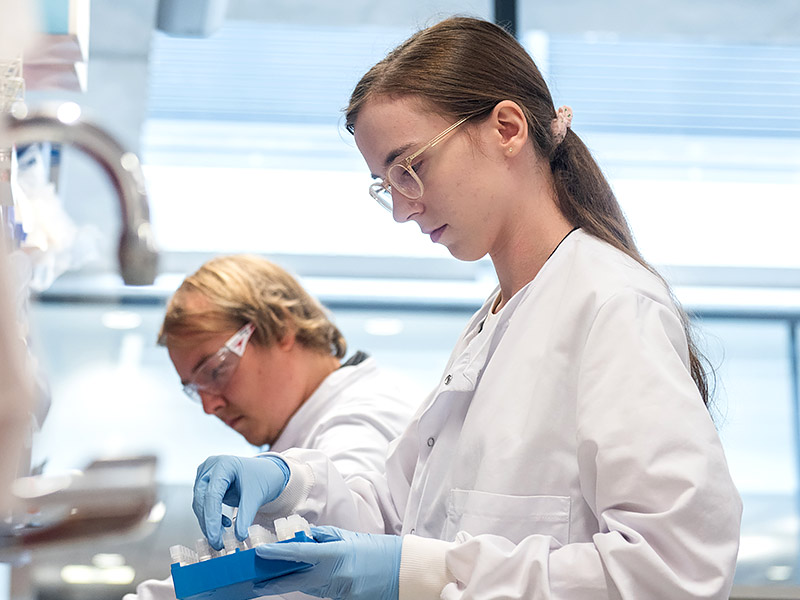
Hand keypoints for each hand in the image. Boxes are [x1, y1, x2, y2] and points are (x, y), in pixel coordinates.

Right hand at [192, 455, 289, 549]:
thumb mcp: (256, 496)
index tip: (215, 538)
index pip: (212, 494)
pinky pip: (203, 503)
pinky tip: (225, 523)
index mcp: (224, 464)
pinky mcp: (206, 483)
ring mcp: (206, 473)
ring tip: (222, 537)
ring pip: (200, 503)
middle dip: (208, 523)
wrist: (266, 472)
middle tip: (217, 543)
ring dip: (209, 522)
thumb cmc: (263, 478)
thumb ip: (246, 516)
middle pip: (202, 499)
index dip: (212, 519)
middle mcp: (211, 466)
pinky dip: (211, 516)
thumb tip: (239, 536)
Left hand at [254, 525, 400, 599]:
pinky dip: (310, 586)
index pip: (300, 553)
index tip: (259, 553)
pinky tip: (302, 581)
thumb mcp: (348, 538)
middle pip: (295, 580)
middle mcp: (335, 575)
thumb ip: (323, 538)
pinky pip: (320, 593)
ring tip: (271, 579)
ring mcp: (339, 591)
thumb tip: (301, 537)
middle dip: (273, 582)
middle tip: (254, 582)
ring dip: (290, 583)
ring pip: (306, 588)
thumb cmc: (375, 550)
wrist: (401, 572)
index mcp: (336, 554)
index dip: (277, 554)